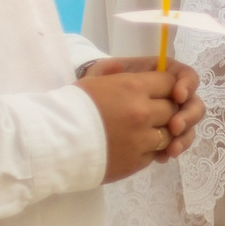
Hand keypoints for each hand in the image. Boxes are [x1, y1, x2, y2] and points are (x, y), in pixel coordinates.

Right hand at [76, 65, 184, 182]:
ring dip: (161, 133)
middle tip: (151, 115)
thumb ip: (113, 72)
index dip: (167, 88)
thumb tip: (120, 64)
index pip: (169, 82)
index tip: (159, 93)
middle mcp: (143, 112)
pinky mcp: (136, 161)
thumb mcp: (92, 81)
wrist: (51, 142)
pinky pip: (155, 154)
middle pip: (173, 109)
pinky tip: (135, 148)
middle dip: (166, 111)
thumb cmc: (69, 107)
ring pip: (169, 134)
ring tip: (143, 133)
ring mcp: (141, 139)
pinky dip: (150, 151)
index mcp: (133, 87)